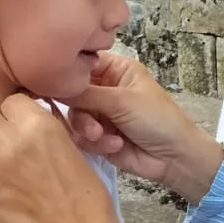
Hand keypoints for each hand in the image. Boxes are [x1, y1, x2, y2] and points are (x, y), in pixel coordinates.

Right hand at [67, 52, 223, 204]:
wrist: (175, 157)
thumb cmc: (157, 119)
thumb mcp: (122, 101)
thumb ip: (84, 94)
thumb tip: (48, 84)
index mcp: (116, 70)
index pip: (81, 64)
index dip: (67, 74)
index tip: (52, 85)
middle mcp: (106, 89)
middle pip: (72, 94)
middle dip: (82, 113)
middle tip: (94, 127)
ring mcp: (102, 114)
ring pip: (75, 118)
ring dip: (89, 130)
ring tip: (105, 138)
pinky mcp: (100, 137)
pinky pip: (82, 138)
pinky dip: (97, 143)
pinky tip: (116, 146)